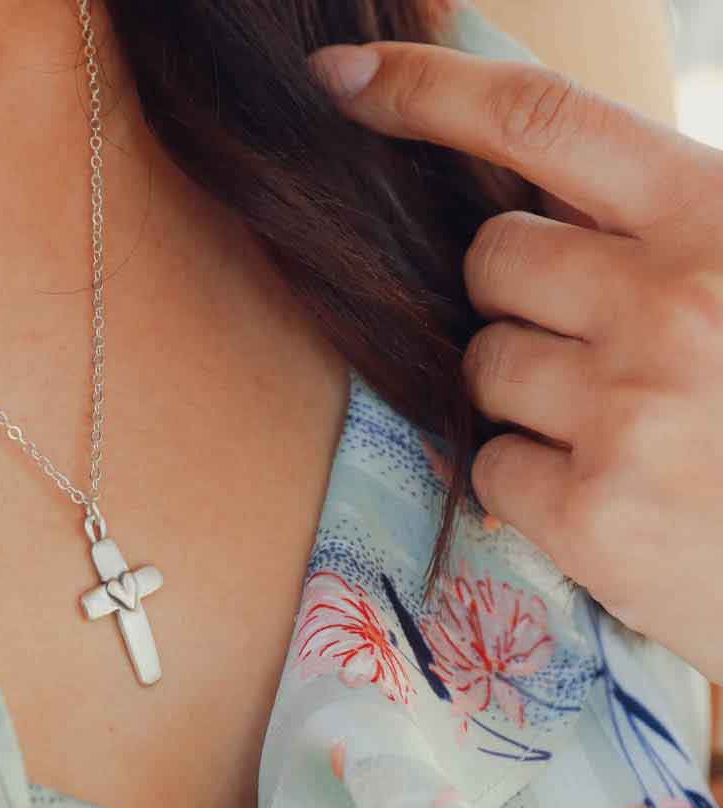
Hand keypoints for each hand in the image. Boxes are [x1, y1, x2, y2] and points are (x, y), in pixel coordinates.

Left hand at [310, 40, 722, 683]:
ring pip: (480, 365)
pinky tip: (603, 493)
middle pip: (492, 259)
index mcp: (715, 220)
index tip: (341, 79)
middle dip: (519, 298)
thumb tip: (524, 187)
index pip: (541, 119)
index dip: (426, 90)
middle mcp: (672, 302)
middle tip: (593, 346)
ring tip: (614, 427)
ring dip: (523, 394)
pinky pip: (487, 462)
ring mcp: (629, 409)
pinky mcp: (591, 509)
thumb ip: (648, 226)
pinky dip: (525, 479)